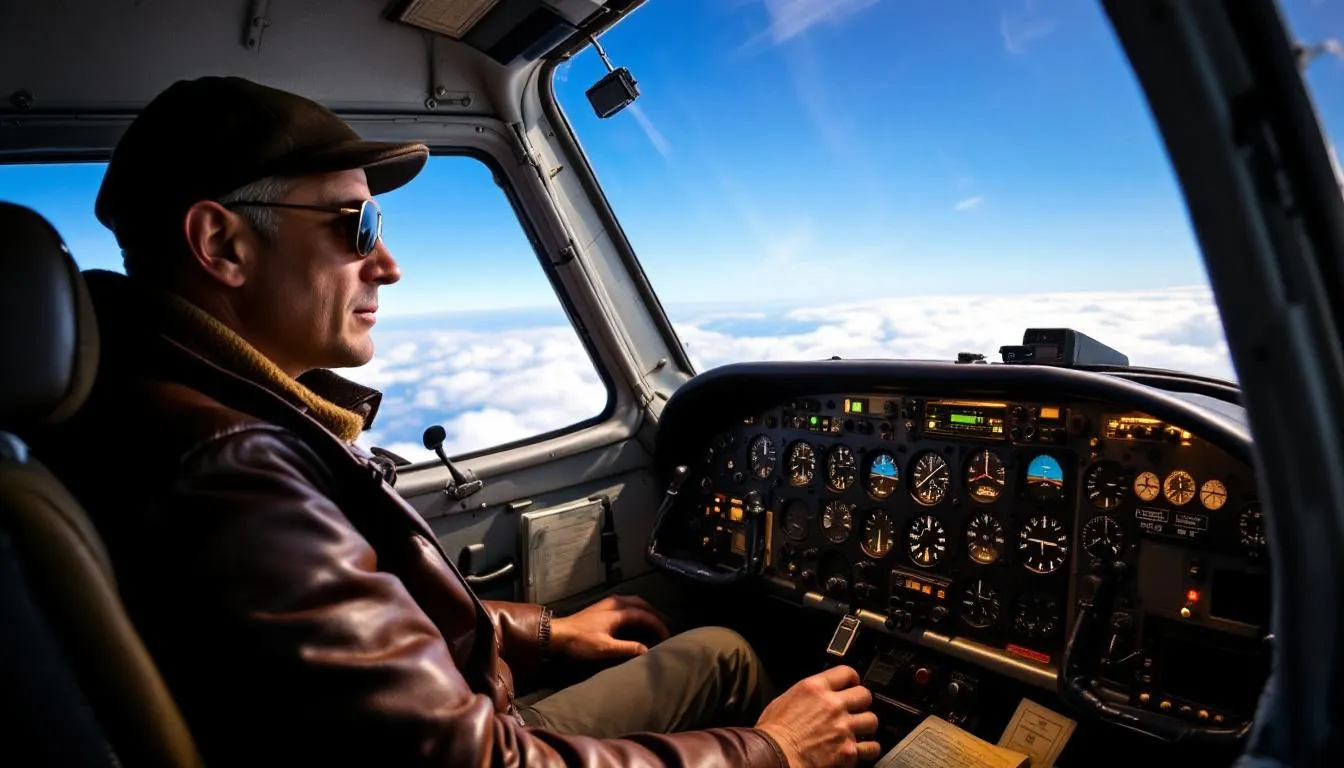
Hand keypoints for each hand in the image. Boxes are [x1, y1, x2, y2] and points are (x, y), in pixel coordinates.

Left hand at [550, 595, 671, 660]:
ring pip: (634, 602)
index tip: (667, 636)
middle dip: (656, 614)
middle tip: (667, 624)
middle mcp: (615, 602)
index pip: (645, 615)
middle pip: (642, 604)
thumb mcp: (606, 648)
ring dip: (646, 610)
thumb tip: (648, 651)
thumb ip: (628, 648)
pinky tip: (637, 618)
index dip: (658, 625)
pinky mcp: (603, 607)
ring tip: (656, 620)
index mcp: (618, 611)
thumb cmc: (581, 642)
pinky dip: (637, 610)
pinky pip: (627, 604)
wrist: (558, 634)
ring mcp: (608, 603)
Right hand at [755, 665, 880, 767]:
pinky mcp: (848, 751)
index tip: (852, 684)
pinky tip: (860, 748)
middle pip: (865, 695)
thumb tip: (814, 696)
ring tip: (858, 729)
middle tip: (855, 708)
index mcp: (815, 688)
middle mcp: (833, 705)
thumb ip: (806, 695)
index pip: (846, 672)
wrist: (773, 757)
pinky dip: (868, 749)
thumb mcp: (784, 700)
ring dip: (865, 725)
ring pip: (871, 720)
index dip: (852, 678)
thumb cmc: (773, 733)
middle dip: (861, 702)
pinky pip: (871, 747)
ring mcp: (843, 728)